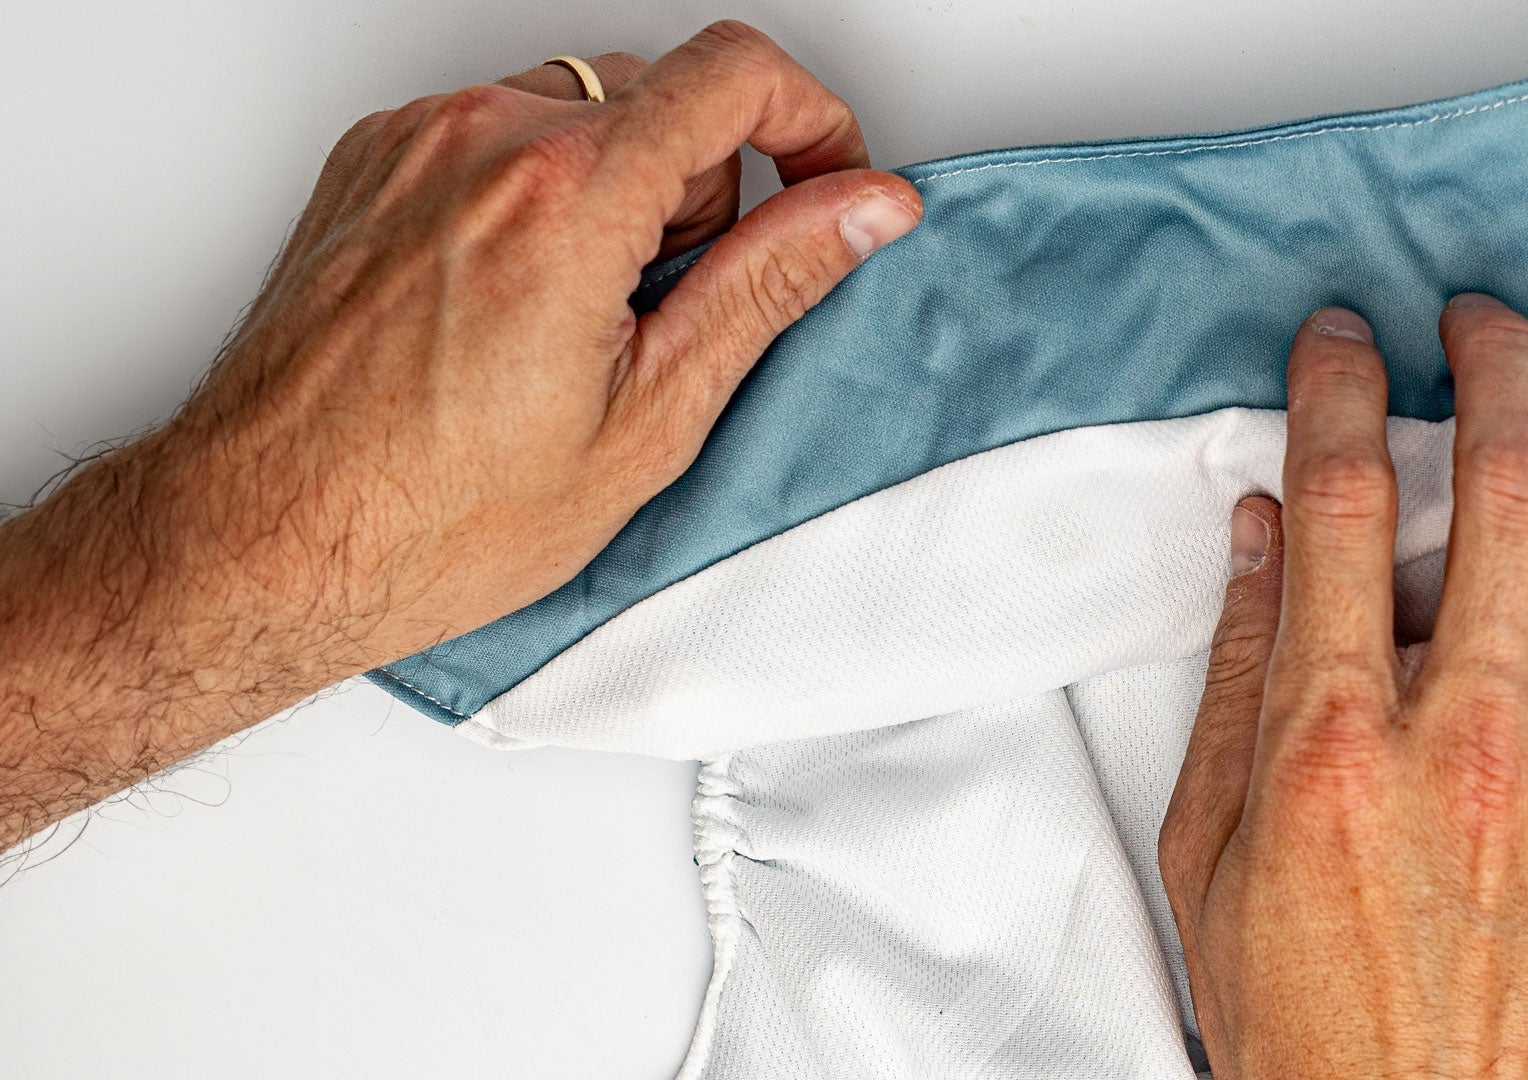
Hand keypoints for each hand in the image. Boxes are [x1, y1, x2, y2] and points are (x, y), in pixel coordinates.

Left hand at [0, 22, 920, 849]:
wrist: (266, 540)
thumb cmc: (432, 514)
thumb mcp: (649, 417)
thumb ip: (769, 285)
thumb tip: (860, 211)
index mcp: (565, 197)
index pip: (737, 73)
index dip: (815, 122)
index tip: (828, 183)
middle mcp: (481, 141)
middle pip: (662, 96)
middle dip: (705, 191)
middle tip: (670, 313)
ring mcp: (416, 142)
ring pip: (583, 110)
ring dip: (620, 192)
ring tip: (582, 322)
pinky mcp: (374, 159)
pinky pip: (502, 131)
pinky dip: (542, 193)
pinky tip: (520, 303)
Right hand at [1158, 297, 1527, 1078]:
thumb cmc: (1309, 1022)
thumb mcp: (1208, 851)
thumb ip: (1237, 678)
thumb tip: (1264, 543)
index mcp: (1331, 739)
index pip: (1342, 501)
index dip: (1341, 388)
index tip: (1345, 342)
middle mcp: (1465, 739)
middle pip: (1505, 485)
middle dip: (1496, 364)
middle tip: (1482, 327)